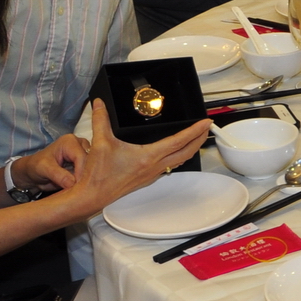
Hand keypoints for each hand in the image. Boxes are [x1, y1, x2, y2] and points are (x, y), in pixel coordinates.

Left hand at [19, 133, 89, 191]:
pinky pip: (93, 173)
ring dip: (90, 179)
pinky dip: (89, 181)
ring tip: (84, 191)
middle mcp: (80, 145)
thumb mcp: (43, 169)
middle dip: (88, 176)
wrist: (34, 172)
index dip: (81, 173)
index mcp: (70, 142)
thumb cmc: (36, 167)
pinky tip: (85, 190)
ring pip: (95, 168)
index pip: (82, 157)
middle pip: (92, 161)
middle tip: (82, 192)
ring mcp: (85, 154)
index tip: (77, 188)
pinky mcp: (86, 163)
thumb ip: (58, 175)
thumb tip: (73, 183)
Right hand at [62, 100, 211, 216]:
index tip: (204, 123)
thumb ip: (100, 120)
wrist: (93, 195)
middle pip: (186, 152)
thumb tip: (99, 104)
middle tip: (207, 128)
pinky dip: (178, 156)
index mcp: (147, 156)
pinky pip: (170, 166)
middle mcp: (154, 166)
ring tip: (196, 138)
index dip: (194, 131)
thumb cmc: (98, 175)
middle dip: (199, 139)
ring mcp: (152, 174)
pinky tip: (176, 152)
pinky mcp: (147, 178)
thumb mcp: (100, 142)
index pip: (178, 141)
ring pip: (179, 160)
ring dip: (190, 148)